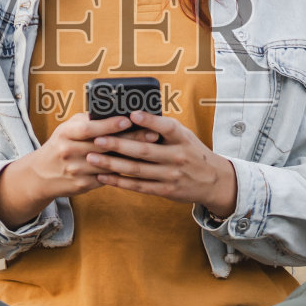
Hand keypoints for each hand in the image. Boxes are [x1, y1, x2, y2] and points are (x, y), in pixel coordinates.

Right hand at [0, 113, 141, 228]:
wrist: (42, 175)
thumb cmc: (62, 144)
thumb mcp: (68, 128)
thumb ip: (88, 121)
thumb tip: (116, 111)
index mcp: (65, 133)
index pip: (89, 129)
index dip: (109, 124)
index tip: (128, 119)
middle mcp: (69, 152)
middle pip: (104, 146)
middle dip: (130, 140)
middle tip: (152, 133)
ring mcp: (76, 170)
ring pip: (109, 164)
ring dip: (132, 157)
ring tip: (152, 149)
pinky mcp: (82, 185)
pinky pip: (107, 178)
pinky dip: (123, 171)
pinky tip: (139, 165)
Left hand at [84, 112, 238, 219]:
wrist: (213, 180)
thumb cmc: (192, 152)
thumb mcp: (184, 135)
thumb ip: (163, 127)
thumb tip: (134, 114)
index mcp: (182, 138)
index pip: (166, 127)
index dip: (149, 121)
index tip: (131, 114)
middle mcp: (177, 156)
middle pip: (144, 150)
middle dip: (118, 145)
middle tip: (97, 139)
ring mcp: (171, 175)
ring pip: (137, 170)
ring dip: (112, 164)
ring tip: (92, 157)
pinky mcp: (165, 190)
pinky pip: (138, 186)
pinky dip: (120, 182)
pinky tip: (104, 176)